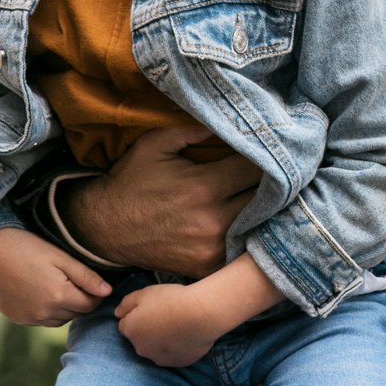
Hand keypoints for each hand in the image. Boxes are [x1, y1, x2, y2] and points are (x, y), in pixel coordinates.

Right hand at [0, 228, 110, 326]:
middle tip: (76, 281)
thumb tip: (108, 292)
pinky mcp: (16, 318)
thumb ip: (86, 276)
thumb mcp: (61, 257)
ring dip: (64, 308)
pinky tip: (41, 293)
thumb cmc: (29, 247)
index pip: (89, 305)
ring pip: (59, 320)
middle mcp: (43, 313)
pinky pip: (40, 321)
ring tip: (58, 286)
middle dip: (81, 301)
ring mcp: (28, 318)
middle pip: (75, 314)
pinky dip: (46, 312)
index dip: (96, 295)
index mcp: (58, 297)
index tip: (95, 283)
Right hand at [61, 126, 260, 276]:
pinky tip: (253, 222)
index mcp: (204, 187)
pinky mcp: (207, 267)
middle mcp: (213, 221)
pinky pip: (242, 250)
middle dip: (277, 183)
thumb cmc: (132, 181)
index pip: (257, 168)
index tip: (274, 148)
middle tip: (283, 170)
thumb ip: (194, 129)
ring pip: (260, 227)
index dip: (269, 156)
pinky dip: (250, 236)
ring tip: (275, 195)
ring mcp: (212, 249)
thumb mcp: (156, 144)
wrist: (103, 228)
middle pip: (268, 199)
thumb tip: (228, 118)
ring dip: (269, 210)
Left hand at [114, 283, 228, 366]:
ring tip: (177, 325)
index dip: (137, 315)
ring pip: (155, 349)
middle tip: (164, 315)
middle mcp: (141, 349)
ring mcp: (159, 358)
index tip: (151, 309)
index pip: (125, 325)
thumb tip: (117, 313)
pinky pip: (172, 355)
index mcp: (131, 330)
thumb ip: (126, 303)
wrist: (201, 314)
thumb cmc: (171, 300)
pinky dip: (175, 348)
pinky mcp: (177, 363)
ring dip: (160, 340)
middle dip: (147, 330)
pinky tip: (186, 335)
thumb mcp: (144, 293)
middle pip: (140, 339)